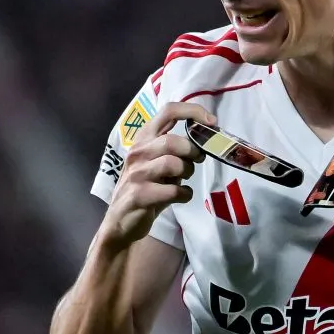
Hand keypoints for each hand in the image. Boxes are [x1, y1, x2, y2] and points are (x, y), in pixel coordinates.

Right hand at [102, 102, 215, 247]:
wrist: (120, 221)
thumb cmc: (145, 187)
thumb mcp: (157, 163)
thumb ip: (175, 150)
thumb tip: (204, 143)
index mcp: (144, 138)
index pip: (168, 111)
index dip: (193, 112)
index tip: (212, 122)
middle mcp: (138, 152)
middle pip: (172, 141)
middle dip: (192, 151)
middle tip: (197, 161)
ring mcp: (136, 174)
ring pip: (173, 164)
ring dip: (187, 172)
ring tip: (185, 180)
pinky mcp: (139, 195)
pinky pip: (173, 191)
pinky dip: (185, 194)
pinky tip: (181, 196)